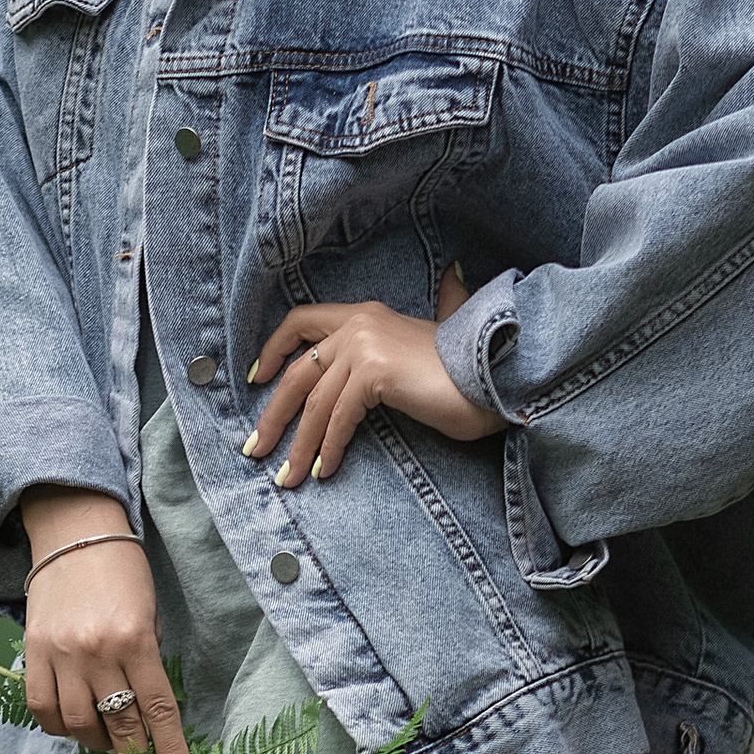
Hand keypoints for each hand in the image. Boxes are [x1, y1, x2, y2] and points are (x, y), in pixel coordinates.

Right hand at [19, 491, 192, 753]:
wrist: (73, 531)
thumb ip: (147, 663)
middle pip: (119, 726)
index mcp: (135, 639)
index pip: (158, 708)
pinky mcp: (33, 652)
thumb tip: (147, 717)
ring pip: (78, 724)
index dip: (169, 750)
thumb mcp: (149, 613)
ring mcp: (61, 654)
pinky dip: (59, 726)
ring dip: (98, 743)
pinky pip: (43, 708)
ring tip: (110, 741)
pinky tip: (73, 725)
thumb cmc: (123, 570)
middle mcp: (97, 651)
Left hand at [244, 264, 499, 486]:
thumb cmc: (466, 370)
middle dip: (273, 415)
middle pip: (299, 372)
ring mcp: (365, 346)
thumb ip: (424, 320)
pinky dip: (329, 448)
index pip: (301, 321)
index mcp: (366, 314)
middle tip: (255, 449)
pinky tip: (324, 471)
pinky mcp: (375, 374)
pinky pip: (339, 418)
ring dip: (298, 445)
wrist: (498, 376)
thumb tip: (451, 277)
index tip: (258, 380)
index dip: (274, 349)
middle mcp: (359, 324)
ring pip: (315, 403)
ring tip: (287, 477)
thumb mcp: (432, 341)